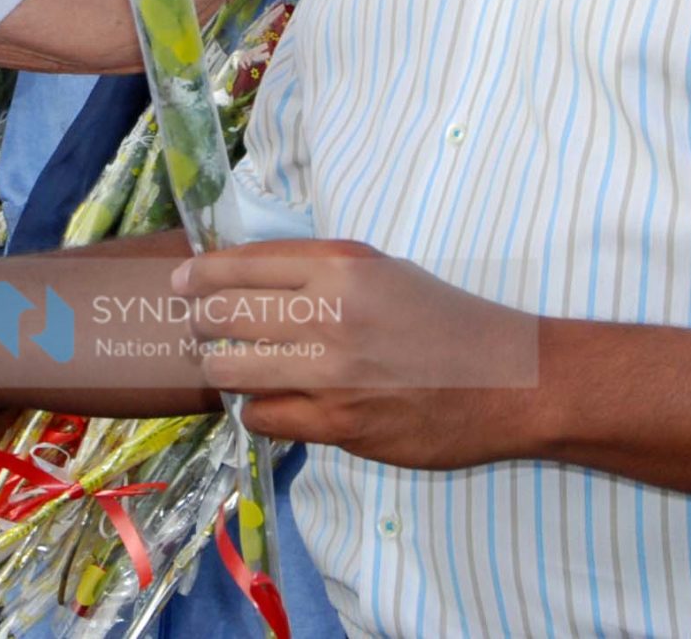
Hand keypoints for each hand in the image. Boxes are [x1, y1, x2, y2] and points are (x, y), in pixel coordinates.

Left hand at [176, 238, 534, 469]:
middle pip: (225, 316)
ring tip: (223, 362)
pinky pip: (265, 417)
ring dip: (221, 365)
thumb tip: (243, 274)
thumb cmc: (444, 318)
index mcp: (341, 266)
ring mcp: (332, 375)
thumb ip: (316, 270)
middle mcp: (331, 315)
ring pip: (235, 369)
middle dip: (199, 321)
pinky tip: (268, 399)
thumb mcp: (381, 269)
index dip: (201, 275)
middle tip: (195, 324)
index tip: (182, 282)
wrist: (509, 380)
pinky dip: (257, 407)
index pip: (242, 265)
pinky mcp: (339, 426)